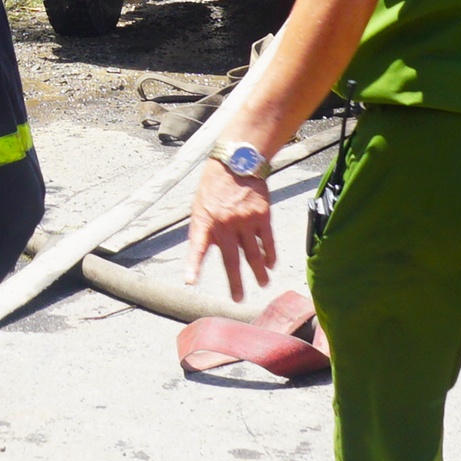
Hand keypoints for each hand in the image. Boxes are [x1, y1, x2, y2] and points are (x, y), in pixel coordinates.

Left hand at [184, 161, 275, 302]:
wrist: (237, 160)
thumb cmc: (215, 184)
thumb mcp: (200, 205)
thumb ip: (203, 229)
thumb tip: (206, 252)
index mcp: (205, 220)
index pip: (197, 246)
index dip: (193, 265)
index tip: (190, 281)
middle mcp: (225, 223)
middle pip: (231, 259)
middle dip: (235, 282)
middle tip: (238, 299)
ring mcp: (245, 220)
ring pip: (253, 254)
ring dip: (258, 272)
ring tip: (262, 284)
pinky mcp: (262, 215)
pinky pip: (267, 241)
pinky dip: (270, 254)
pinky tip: (271, 264)